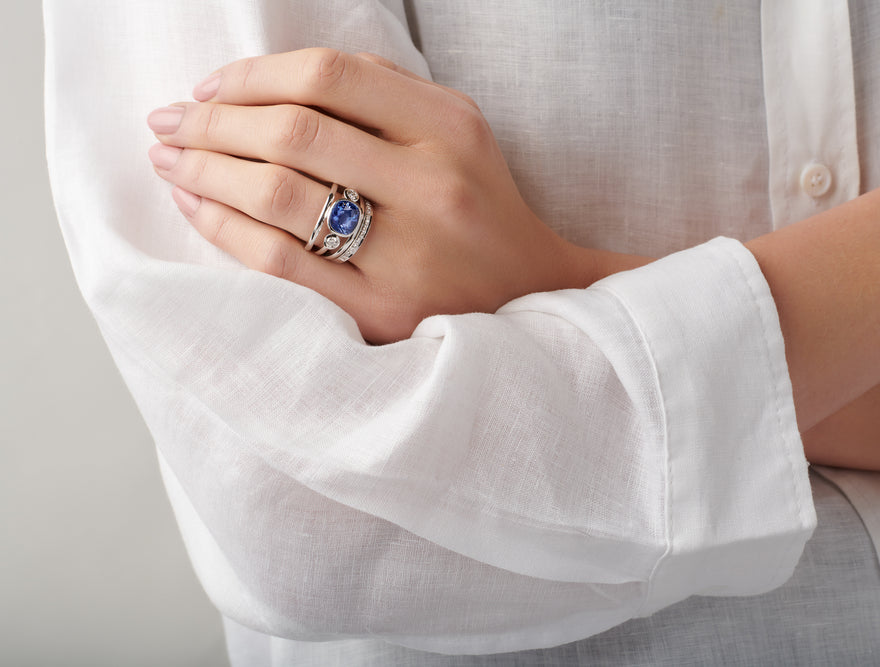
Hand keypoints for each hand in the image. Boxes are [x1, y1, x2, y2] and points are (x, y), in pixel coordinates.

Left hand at [147, 49, 649, 342]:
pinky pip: (279, 262)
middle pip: (292, 134)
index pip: (330, 76)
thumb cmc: (477, 204)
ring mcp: (407, 256)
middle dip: (211, 122)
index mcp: (451, 129)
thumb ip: (384, 92)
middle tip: (170, 120)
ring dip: (204, 171)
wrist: (528, 294)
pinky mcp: (382, 312)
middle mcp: (432, 188)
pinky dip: (223, 228)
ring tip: (170, 159)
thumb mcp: (457, 130)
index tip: (211, 86)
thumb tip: (266, 80)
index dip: (253, 74)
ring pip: (276, 198)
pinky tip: (196, 207)